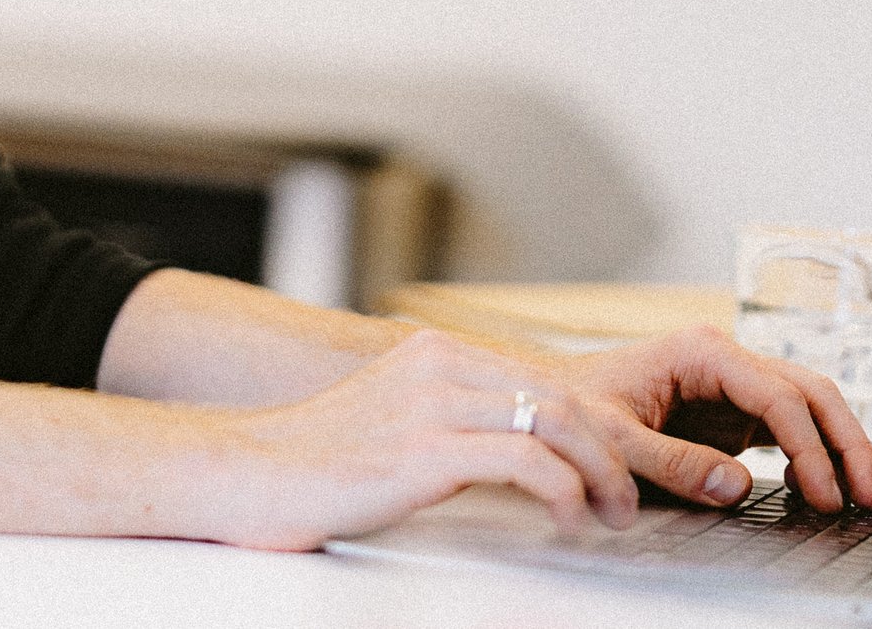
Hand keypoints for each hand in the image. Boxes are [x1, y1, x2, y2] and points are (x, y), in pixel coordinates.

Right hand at [213, 329, 646, 548]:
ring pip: (557, 421)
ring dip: (601, 474)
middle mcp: (437, 365)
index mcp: (432, 352)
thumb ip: (446, 414)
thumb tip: (508, 446)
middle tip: (625, 500)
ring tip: (609, 515)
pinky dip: (565, 492)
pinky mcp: (423, 450)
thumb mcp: (392, 418)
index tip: (610, 471)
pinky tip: (567, 520)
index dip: (592, 428)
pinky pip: (526, 460)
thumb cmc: (315, 461)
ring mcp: (430, 403)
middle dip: (610, 452)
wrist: (246, 472)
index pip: (543, 378)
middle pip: (562, 395)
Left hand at [566, 325, 871, 513]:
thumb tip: (738, 485)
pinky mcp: (730, 410)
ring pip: (808, 406)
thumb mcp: (613, 436)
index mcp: (701, 351)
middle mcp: (724, 359)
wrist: (549, 404)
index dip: (810, 447)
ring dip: (841, 447)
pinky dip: (812, 454)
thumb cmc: (574, 410)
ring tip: (865, 496)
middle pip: (810, 391)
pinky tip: (816, 490)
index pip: (778, 396)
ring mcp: (731, 383)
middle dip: (848, 442)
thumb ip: (672, 462)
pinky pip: (787, 427)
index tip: (823, 495)